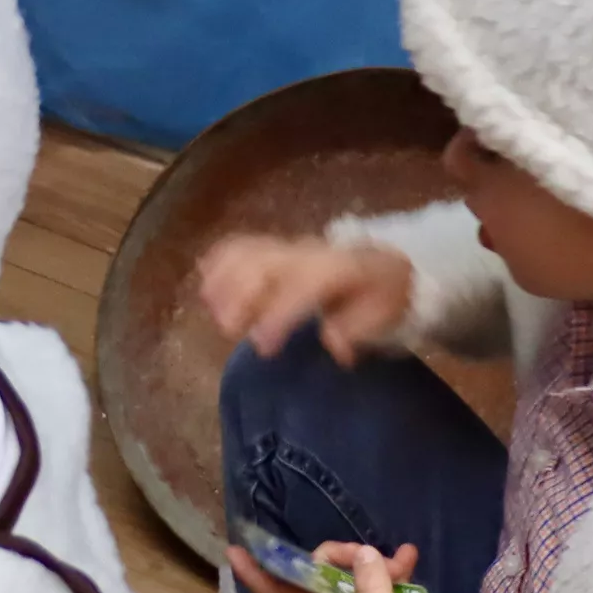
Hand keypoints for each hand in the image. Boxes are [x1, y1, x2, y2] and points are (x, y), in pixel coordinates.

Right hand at [197, 234, 413, 365]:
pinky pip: (238, 243)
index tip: (261, 349)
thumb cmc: (382, 294)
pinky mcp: (274, 247)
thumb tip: (334, 346)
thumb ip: (354, 330)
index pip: (299, 288)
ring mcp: (286, 246)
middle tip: (228, 331)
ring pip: (243, 251)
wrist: (388, 261)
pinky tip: (205, 279)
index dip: (277, 317)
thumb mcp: (381, 315)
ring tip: (211, 309)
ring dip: (220, 279)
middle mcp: (304, 253)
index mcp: (335, 269)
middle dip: (237, 297)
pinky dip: (217, 259)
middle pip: (259, 264)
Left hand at [226, 539, 421, 592]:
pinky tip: (410, 558)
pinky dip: (395, 572)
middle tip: (383, 559)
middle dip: (347, 557)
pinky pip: (385, 587)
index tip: (232, 553)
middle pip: (327, 575)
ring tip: (406, 558)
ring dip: (377, 564)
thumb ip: (374, 591)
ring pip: (359, 578)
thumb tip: (363, 553)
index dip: (258, 575)